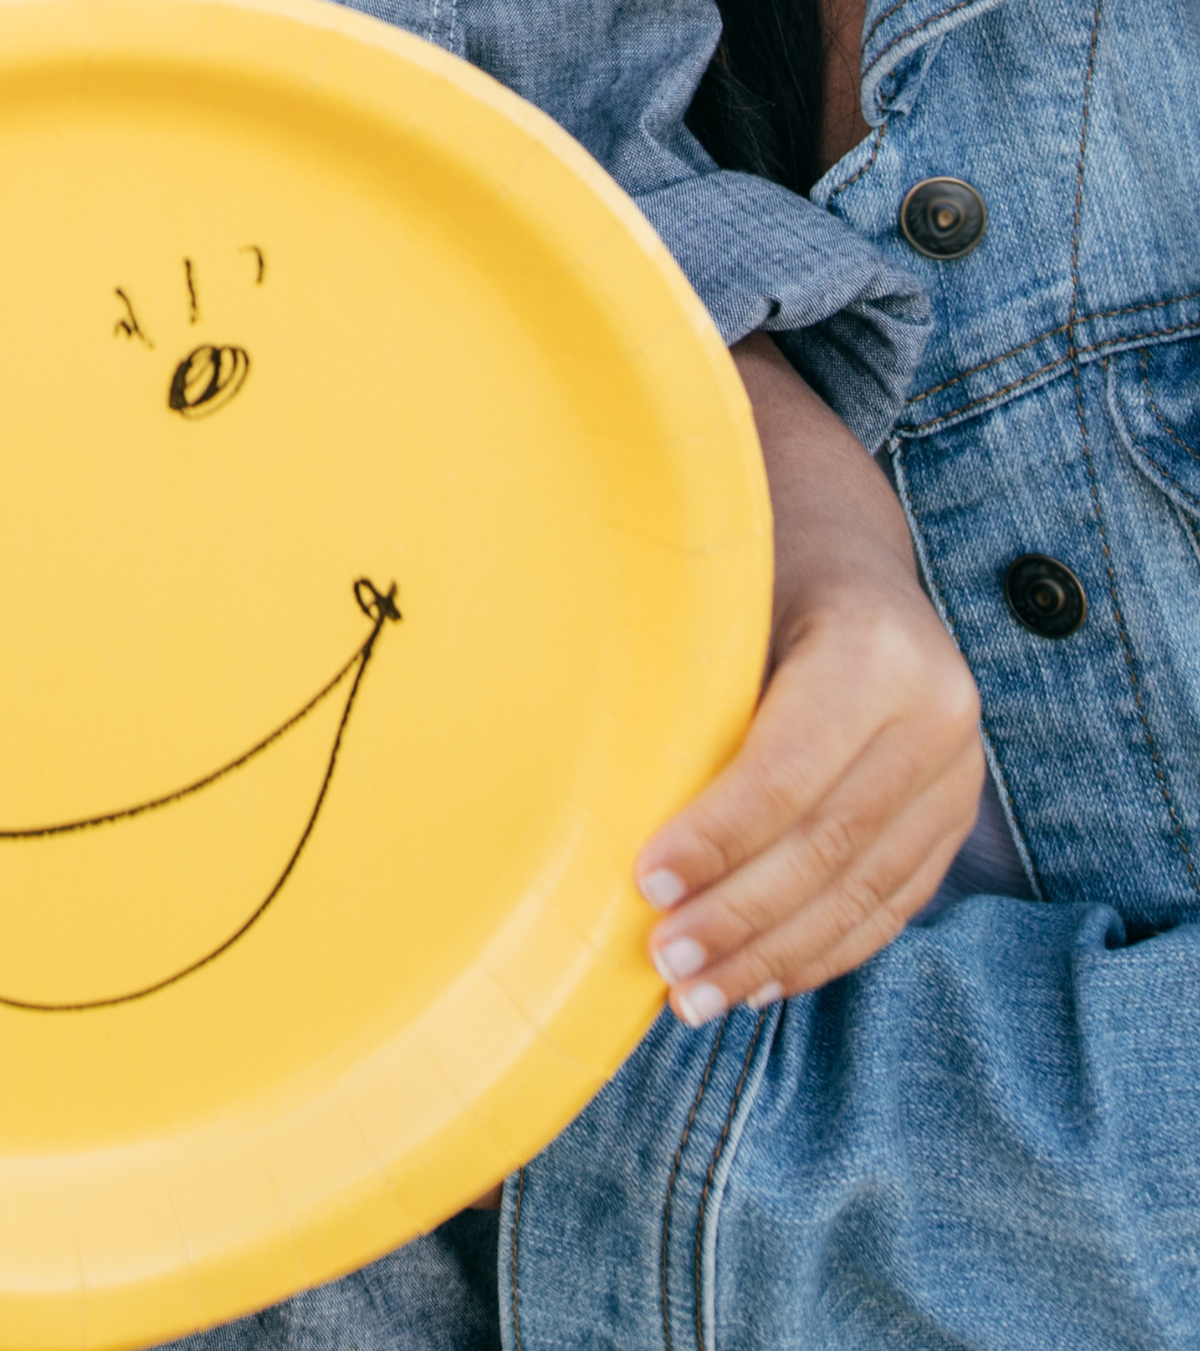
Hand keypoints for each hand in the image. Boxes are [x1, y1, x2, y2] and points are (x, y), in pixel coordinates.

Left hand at [629, 338, 981, 1022]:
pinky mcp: (954, 817)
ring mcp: (959, 772)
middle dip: (740, 918)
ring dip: (775, 956)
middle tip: (665, 967)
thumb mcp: (723, 600)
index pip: (789, 771)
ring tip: (698, 996)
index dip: (716, 838)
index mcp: (874, 648)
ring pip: (863, 890)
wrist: (852, 558)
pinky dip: (822, 951)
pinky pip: (890, 904)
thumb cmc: (757, 576)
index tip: (645, 885)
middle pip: (827, 845)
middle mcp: (937, 713)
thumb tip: (595, 790)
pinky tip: (760, 980)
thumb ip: (689, 687)